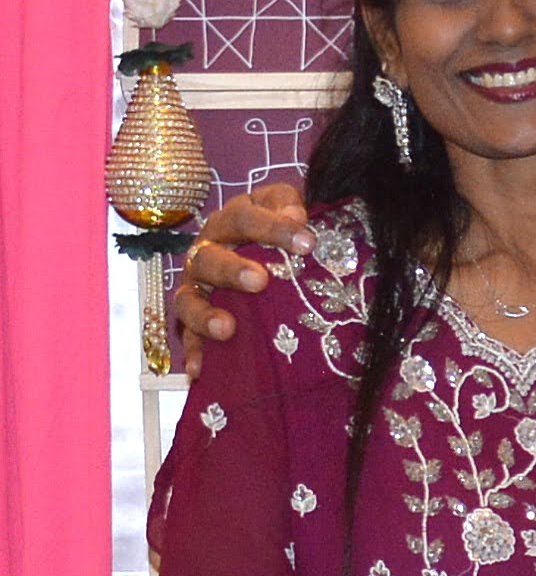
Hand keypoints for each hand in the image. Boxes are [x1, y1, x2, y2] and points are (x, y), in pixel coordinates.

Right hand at [173, 183, 312, 374]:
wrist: (256, 253)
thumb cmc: (273, 231)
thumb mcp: (282, 208)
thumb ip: (287, 204)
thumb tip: (296, 216)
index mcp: (230, 222)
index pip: (247, 219)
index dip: (275, 228)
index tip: (307, 242)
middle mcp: (206, 252)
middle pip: (210, 258)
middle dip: (232, 269)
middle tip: (260, 281)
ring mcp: (196, 288)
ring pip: (189, 299)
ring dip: (205, 315)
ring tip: (227, 329)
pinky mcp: (193, 320)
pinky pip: (188, 338)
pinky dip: (193, 353)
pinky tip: (199, 371)